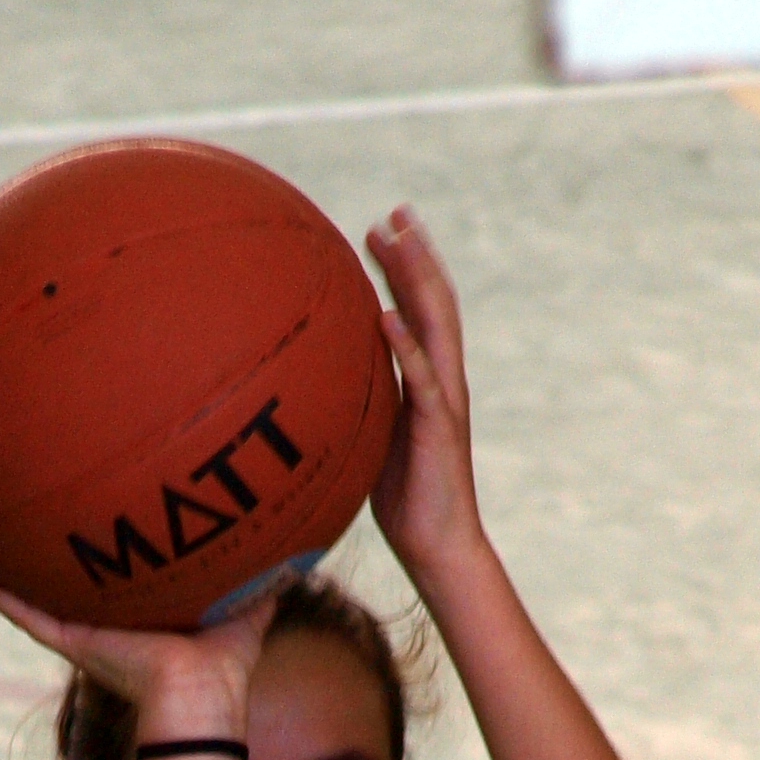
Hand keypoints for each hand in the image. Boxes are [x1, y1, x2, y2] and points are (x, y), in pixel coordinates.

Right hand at [0, 561, 273, 731]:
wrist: (201, 696)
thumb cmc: (226, 667)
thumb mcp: (249, 607)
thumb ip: (266, 579)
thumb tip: (298, 548)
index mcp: (145, 621)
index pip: (119, 589)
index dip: (106, 564)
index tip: (92, 535)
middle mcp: (109, 627)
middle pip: (71, 591)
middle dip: (49, 565)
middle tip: (24, 531)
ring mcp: (86, 636)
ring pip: (36, 601)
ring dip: (6, 577)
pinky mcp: (74, 643)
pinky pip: (26, 614)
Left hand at [365, 207, 482, 570]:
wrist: (438, 547)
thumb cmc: (403, 500)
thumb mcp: (371, 439)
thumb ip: (357, 402)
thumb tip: (315, 385)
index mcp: (427, 380)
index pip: (420, 310)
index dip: (403, 269)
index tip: (380, 231)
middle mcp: (443, 380)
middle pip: (435, 302)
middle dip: (416, 253)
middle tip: (395, 211)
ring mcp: (444, 399)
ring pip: (436, 326)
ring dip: (416, 280)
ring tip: (399, 240)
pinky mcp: (439, 427)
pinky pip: (421, 379)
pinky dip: (406, 345)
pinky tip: (388, 315)